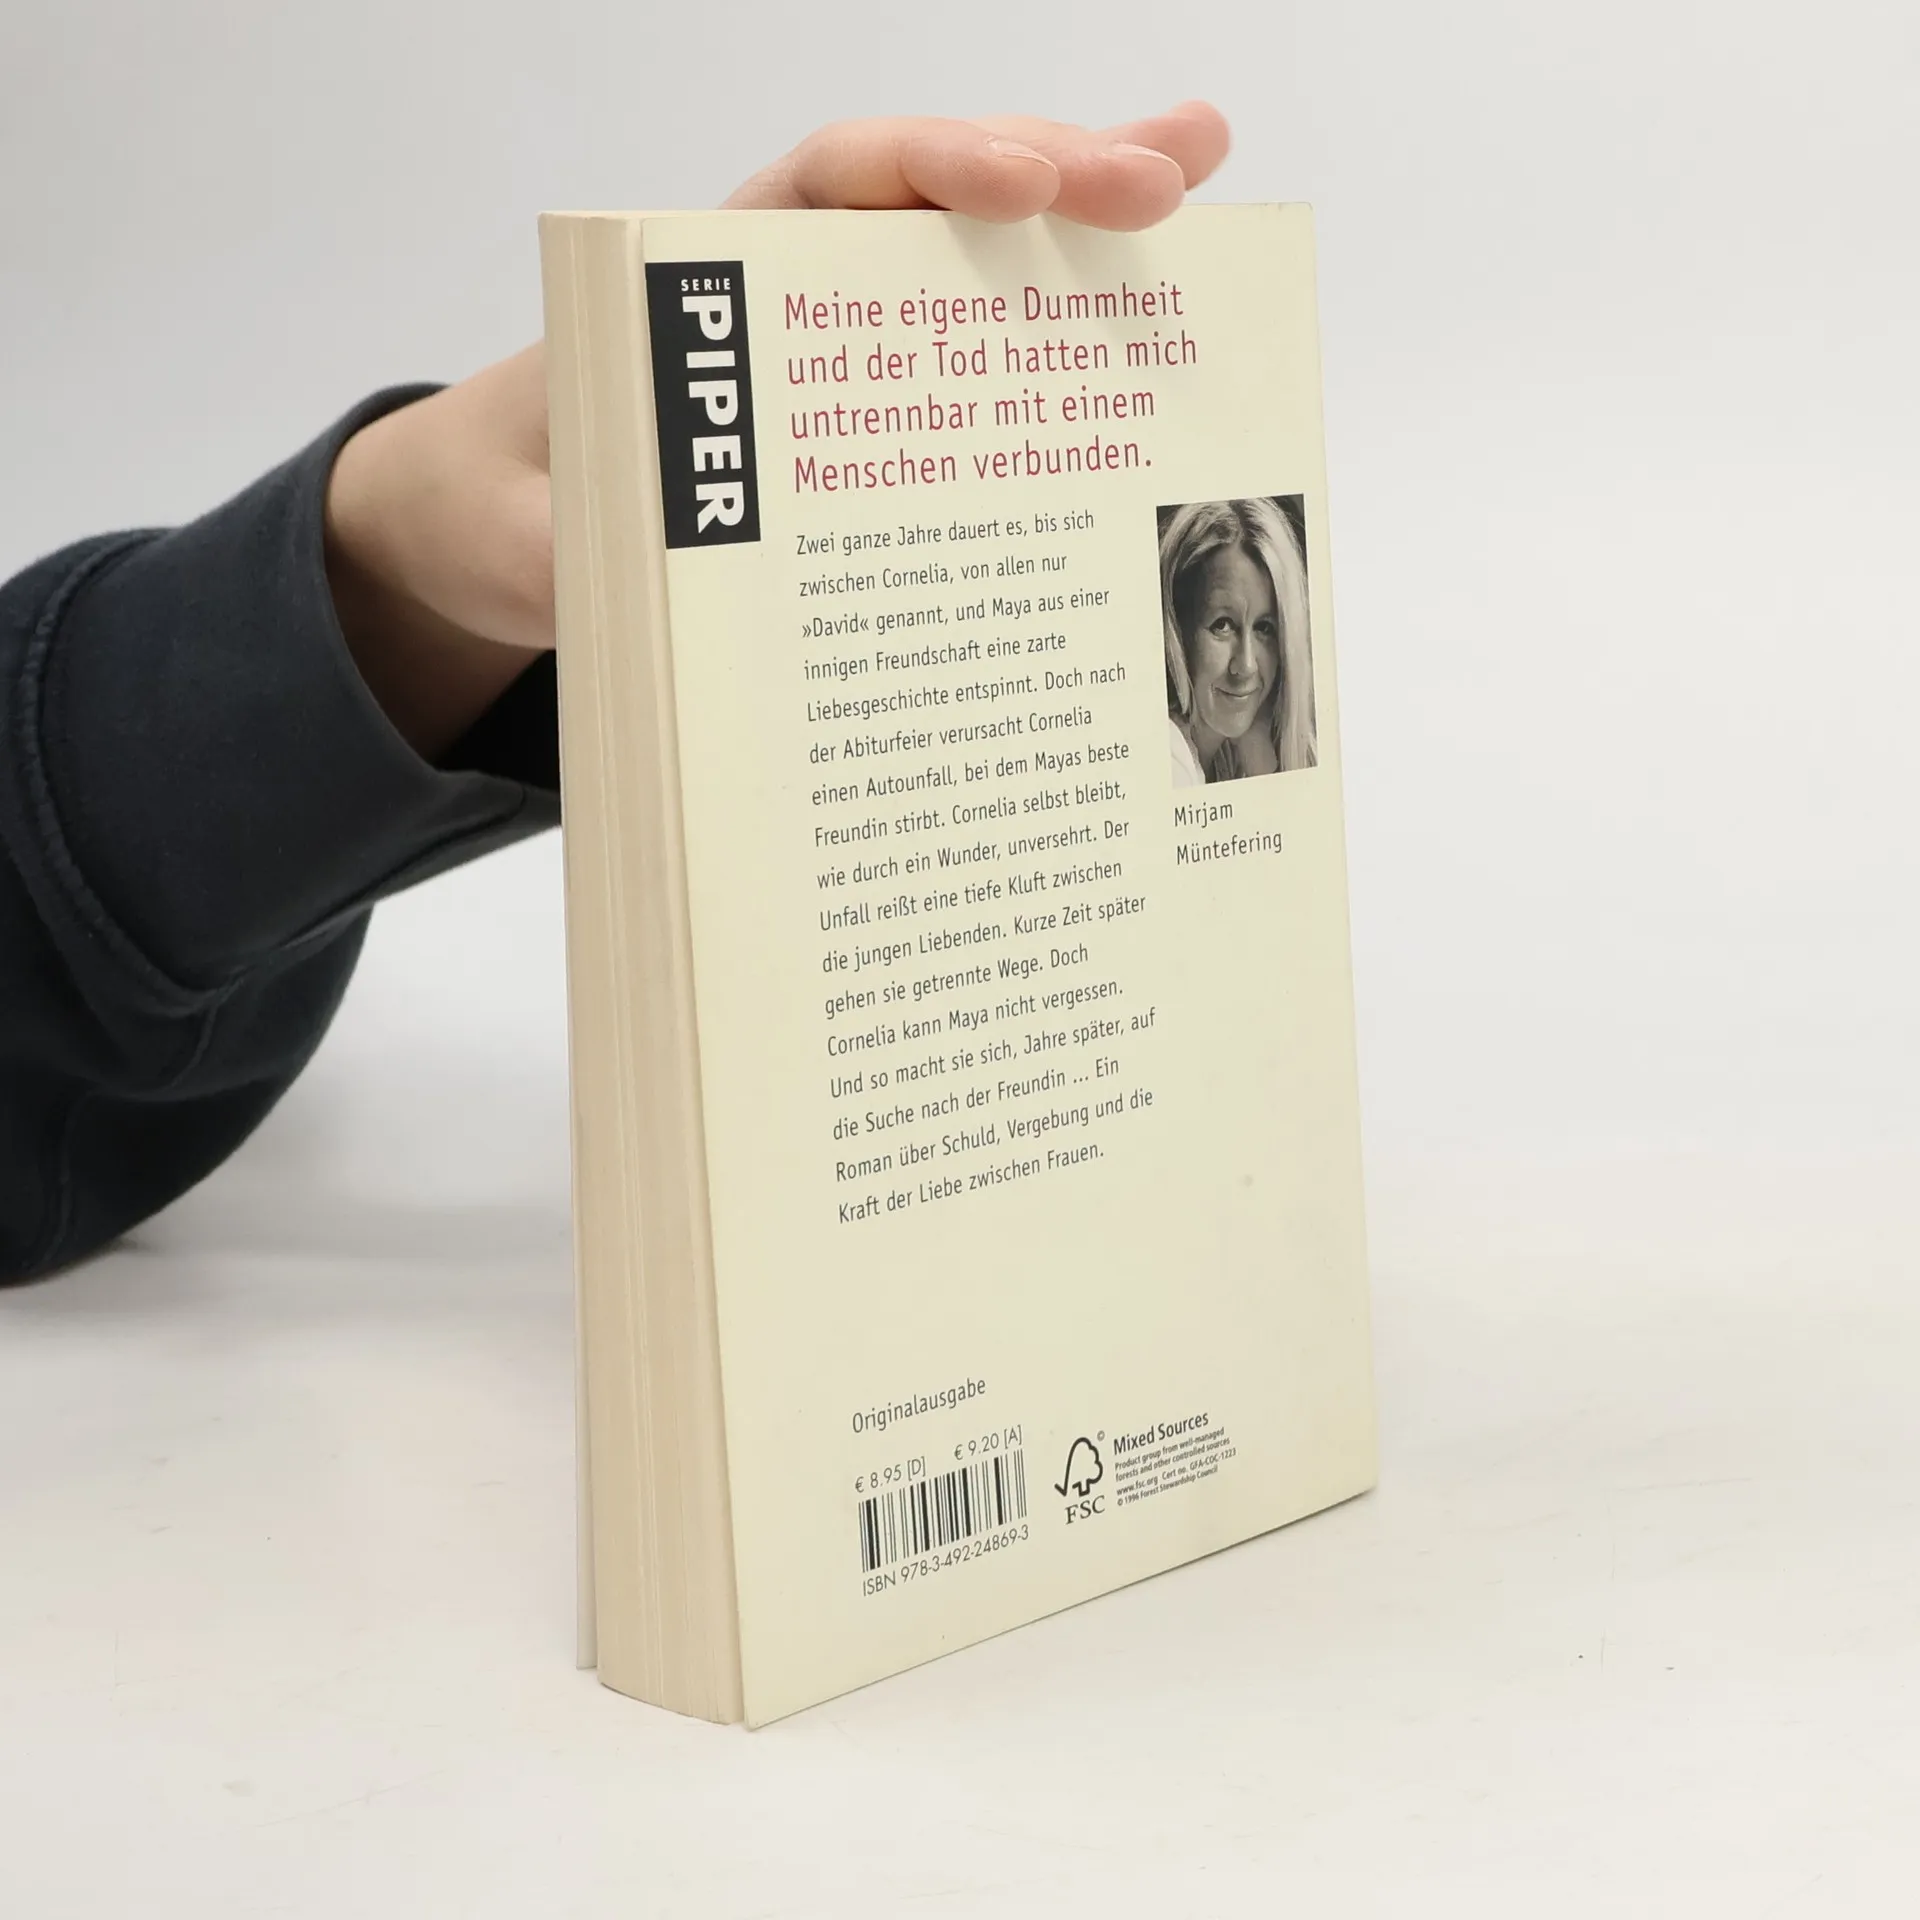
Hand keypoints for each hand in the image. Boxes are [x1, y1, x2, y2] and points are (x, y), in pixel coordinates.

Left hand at [323, 104, 1230, 759]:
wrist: (510, 529)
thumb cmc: (526, 512)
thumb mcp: (537, 540)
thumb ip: (582, 551)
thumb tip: (646, 578)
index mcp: (703, 278)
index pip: (823, 184)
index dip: (923, 169)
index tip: (1008, 182)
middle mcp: (787, 285)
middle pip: (929, 195)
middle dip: (1048, 175)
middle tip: (1167, 178)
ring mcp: (843, 339)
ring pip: (972, 258)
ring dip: (1086, 217)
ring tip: (1200, 176)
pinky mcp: (876, 409)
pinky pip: (975, 350)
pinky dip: (1059, 321)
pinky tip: (1150, 297)